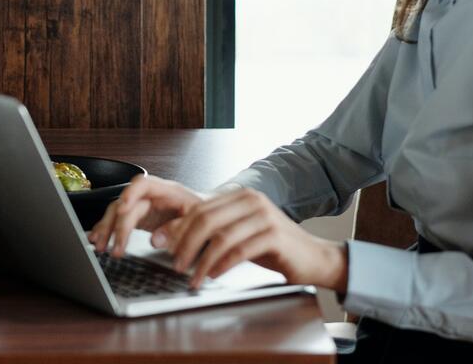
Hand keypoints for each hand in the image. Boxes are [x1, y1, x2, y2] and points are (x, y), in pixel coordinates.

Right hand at [89, 175, 206, 256]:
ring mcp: (143, 206)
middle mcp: (151, 196)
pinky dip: (106, 230)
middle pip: (125, 204)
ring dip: (107, 229)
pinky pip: (117, 220)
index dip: (130, 194)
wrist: (210, 220)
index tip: (121, 210)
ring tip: (101, 246)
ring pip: (117, 212)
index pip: (143, 184)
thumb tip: (155, 240)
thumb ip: (177, 230)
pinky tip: (97, 239)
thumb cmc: (206, 218)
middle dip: (116, 226)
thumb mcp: (199, 223)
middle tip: (114, 248)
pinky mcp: (139, 217)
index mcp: (167, 191)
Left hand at [155, 187, 347, 292]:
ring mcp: (264, 216)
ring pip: (221, 237)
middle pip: (206, 219)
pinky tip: (212, 275)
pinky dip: (221, 264)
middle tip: (174, 263)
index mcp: (240, 196)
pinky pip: (239, 250)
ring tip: (191, 277)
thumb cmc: (273, 247)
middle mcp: (252, 200)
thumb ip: (212, 231)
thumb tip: (172, 237)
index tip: (159, 242)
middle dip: (184, 243)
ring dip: (201, 260)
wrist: (313, 258)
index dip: (177, 226)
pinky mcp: (275, 235)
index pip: (199, 208)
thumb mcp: (238, 234)